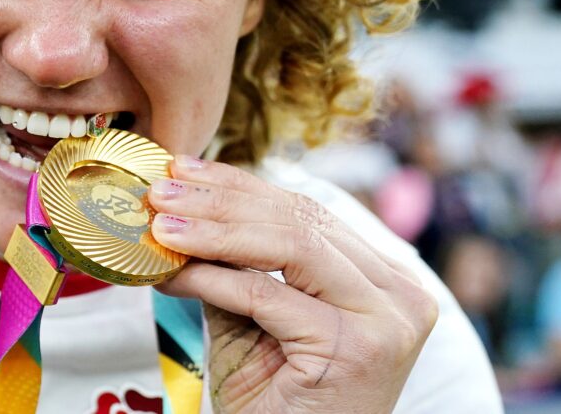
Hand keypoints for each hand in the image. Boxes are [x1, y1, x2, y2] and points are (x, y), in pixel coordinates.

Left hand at [149, 156, 437, 413]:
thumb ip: (236, 264)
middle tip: (161, 192)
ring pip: (290, 245)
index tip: (184, 170)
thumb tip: (181, 207)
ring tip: (162, 224)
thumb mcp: (255, 317)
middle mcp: (399, 293)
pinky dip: (213, 279)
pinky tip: (174, 273)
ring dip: (214, 229)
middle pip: (300, 220)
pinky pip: (267, 295)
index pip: (306, 212)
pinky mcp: (358, 348)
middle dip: (221, 200)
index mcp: (382, 278)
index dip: (241, 186)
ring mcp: (386, 319)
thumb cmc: (276, 399)